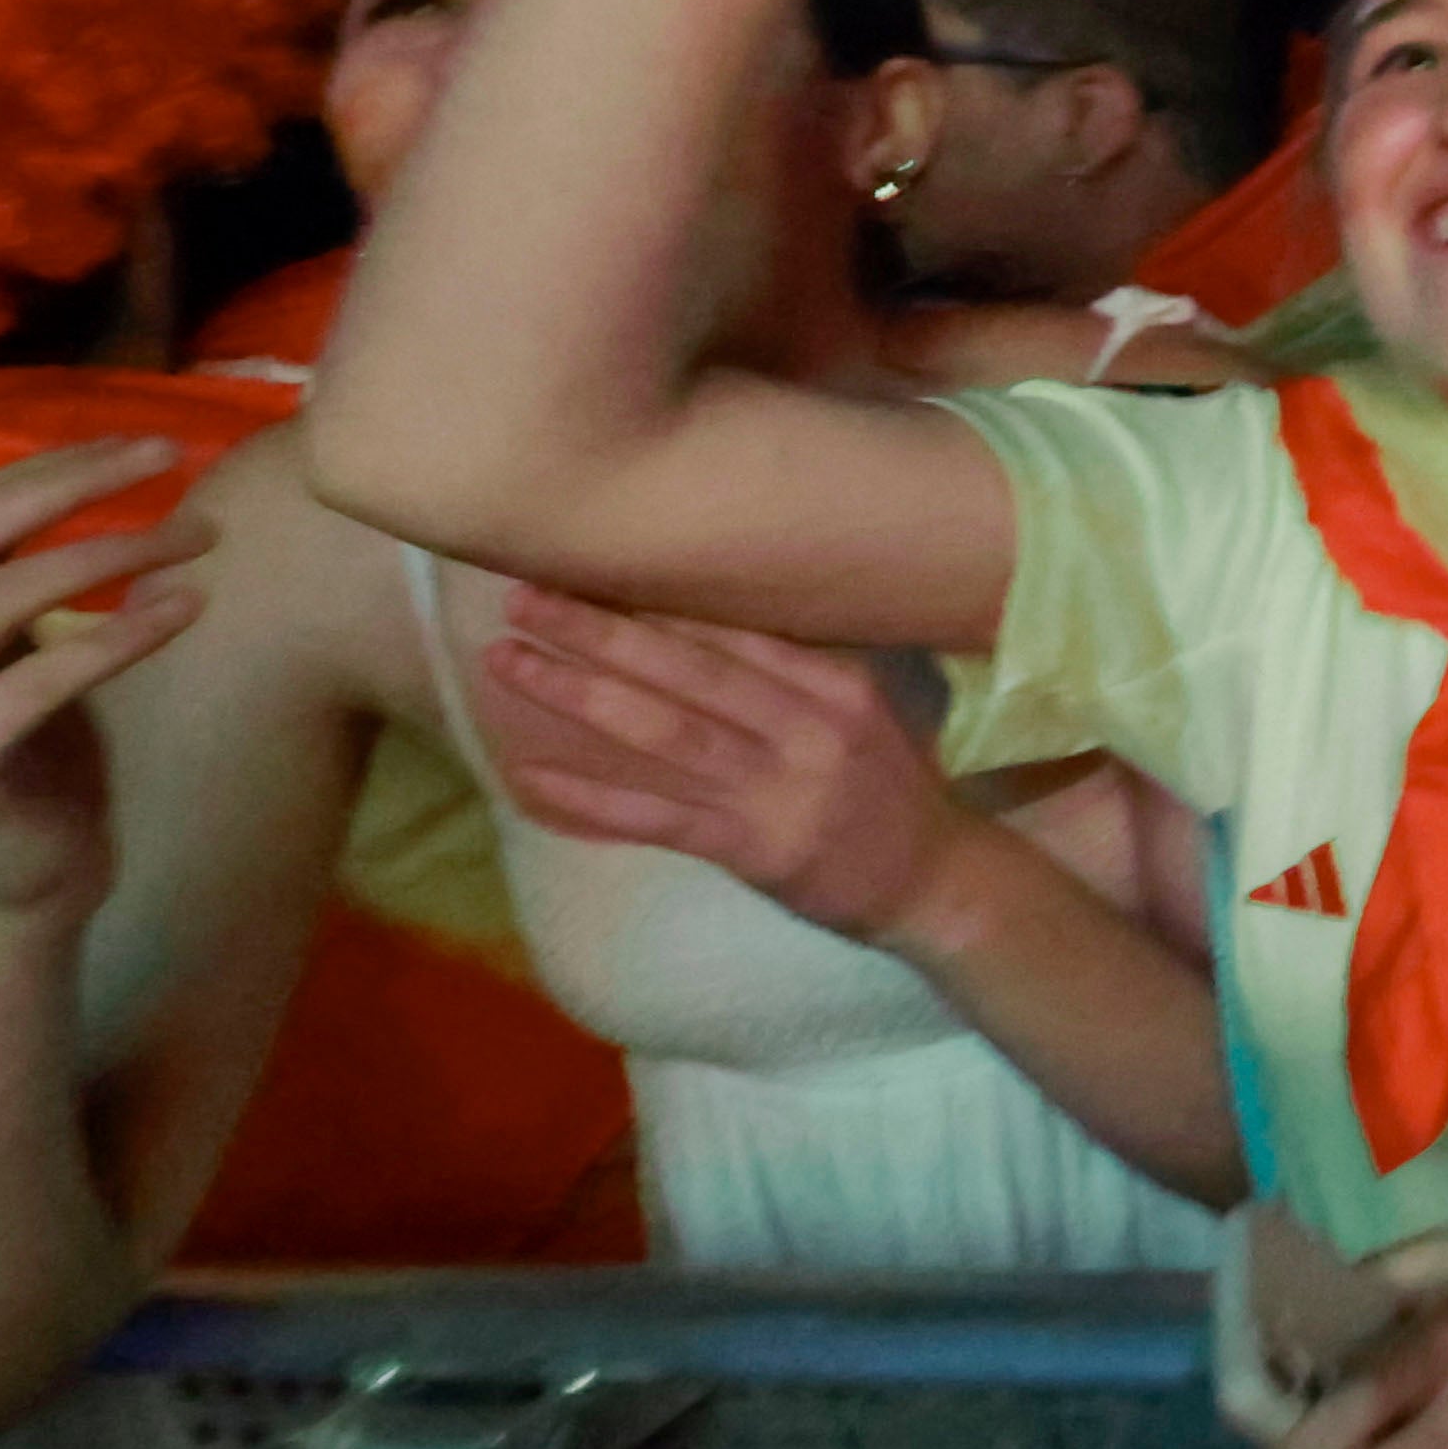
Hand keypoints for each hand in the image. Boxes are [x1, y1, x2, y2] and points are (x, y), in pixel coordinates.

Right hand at [0, 442, 207, 933]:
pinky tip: (186, 607)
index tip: (141, 443)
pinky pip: (36, 684)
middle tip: (170, 453)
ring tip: (201, 536)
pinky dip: (112, 638)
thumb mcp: (13, 655)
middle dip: (70, 482)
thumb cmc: (31, 764)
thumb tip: (78, 481)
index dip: (47, 468)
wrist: (23, 890)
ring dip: (107, 553)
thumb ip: (16, 583)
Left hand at [470, 589, 962, 944]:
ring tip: (510, 663)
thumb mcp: (861, 713)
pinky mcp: (756, 846)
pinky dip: (590, 797)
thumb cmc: (888, 790)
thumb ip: (791, 674)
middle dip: (598, 631)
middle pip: (688, 669)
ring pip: (664, 732)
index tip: (583, 565)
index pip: (731, 628)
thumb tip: (698, 626)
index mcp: (835, 683)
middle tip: (522, 598)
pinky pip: (657, 817)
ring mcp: (782, 789)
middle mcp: (811, 727)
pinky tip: (530, 779)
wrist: (937, 883)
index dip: (651, 597)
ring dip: (579, 695)